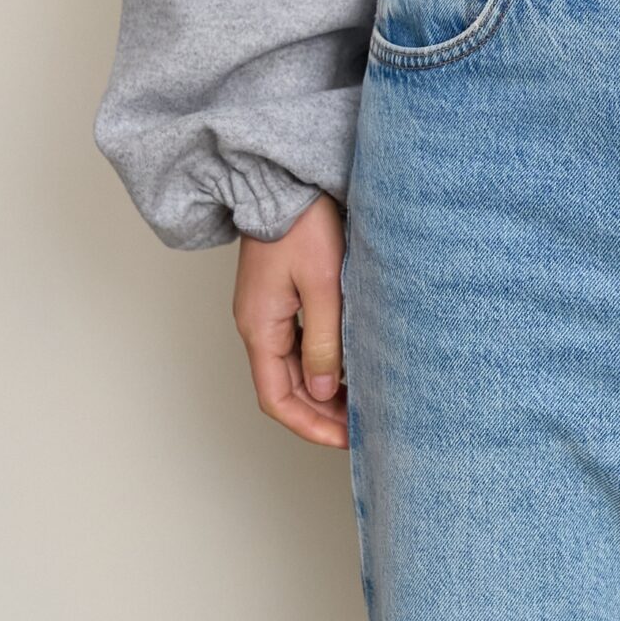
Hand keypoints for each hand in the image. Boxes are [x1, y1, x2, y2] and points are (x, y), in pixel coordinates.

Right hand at [233, 192, 349, 448]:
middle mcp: (257, 325)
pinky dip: (321, 361)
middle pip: (285, 388)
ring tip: (361, 400)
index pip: (277, 399)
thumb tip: (325, 391)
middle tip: (361, 425)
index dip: (309, 426)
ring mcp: (267, 311)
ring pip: (293, 368)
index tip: (344, 439)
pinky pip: (297, 342)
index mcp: (260, 328)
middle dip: (321, 413)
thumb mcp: (322, 286)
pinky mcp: (280, 296)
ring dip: (323, 389)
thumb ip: (324, 341)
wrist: (286, 181)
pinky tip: (349, 364)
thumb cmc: (302, 225)